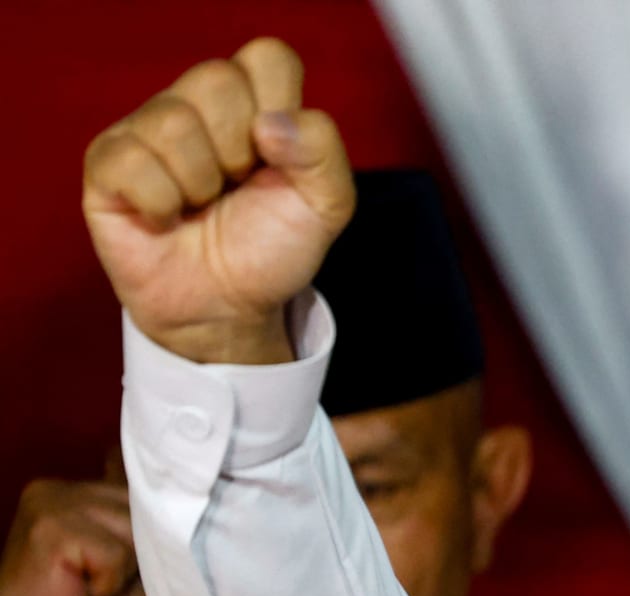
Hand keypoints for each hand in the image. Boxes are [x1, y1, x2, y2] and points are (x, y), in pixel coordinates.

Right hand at [0, 480, 148, 595]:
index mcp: (74, 493)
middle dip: (138, 555)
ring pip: (132, 530)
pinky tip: (81, 595)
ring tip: (90, 590)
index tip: (136, 561)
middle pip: (142, 510)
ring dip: (123, 571)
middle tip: (101, 586)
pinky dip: (109, 584)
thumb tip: (190, 523)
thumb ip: (149, 540)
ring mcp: (51, 505)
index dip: (151, 532)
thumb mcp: (128, 572)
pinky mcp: (52, 530)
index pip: (140, 494)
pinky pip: (116, 554)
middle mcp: (58, 489)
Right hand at [82, 38, 354, 364]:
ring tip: (201, 206)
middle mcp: (196, 103)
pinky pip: (133, 162)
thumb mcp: (325, 206)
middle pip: (217, 80)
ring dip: (201, 184)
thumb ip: (322, 153)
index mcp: (252, 101)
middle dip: (239, 151)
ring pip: (173, 122)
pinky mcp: (106, 163)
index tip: (278, 159)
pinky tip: (166, 219)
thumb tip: (270, 123)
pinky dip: (161, 205)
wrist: (229, 307)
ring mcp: (145, 129)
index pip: (268, 58)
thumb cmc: (271, 248)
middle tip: (236, 187)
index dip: (281, 109)